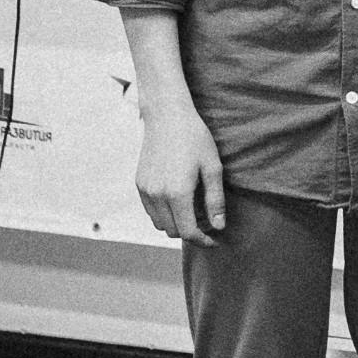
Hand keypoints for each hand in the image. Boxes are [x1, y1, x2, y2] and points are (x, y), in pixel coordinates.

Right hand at [135, 101, 225, 244]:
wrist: (167, 117)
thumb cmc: (195, 138)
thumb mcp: (212, 167)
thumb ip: (215, 200)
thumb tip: (218, 226)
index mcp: (177, 193)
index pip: (187, 231)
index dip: (202, 240)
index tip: (214, 240)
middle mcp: (157, 195)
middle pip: (172, 231)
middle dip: (191, 232)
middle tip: (208, 221)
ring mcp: (145, 191)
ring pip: (159, 223)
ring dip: (176, 223)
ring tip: (194, 210)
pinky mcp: (139, 184)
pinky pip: (151, 210)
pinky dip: (164, 213)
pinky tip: (179, 199)